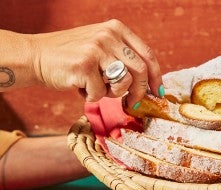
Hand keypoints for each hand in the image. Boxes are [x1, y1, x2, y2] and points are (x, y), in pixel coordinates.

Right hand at [31, 19, 162, 105]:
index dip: (156, 76)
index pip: (147, 54)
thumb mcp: (101, 46)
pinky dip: (92, 96)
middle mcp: (109, 35)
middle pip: (140, 70)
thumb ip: (122, 57)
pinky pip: (100, 92)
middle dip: (140, 92)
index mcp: (117, 29)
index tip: (157, 92)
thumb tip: (146, 84)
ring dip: (112, 94)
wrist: (36, 56)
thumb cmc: (72, 57)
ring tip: (97, 88)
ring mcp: (97, 49)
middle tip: (133, 104)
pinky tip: (80, 86)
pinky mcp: (85, 65)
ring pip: (123, 83)